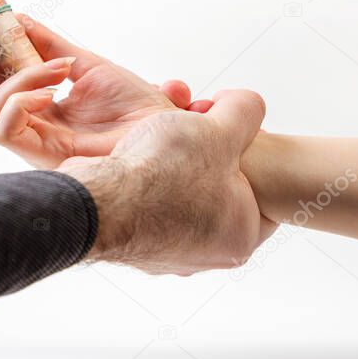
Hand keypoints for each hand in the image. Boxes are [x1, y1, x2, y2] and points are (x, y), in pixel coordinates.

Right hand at [0, 13, 212, 167]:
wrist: (169, 131)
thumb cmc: (136, 108)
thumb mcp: (86, 63)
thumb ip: (48, 44)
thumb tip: (16, 18)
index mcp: (32, 110)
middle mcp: (26, 129)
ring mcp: (32, 145)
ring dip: (15, 77)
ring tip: (59, 65)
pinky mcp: (43, 157)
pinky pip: (5, 130)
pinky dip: (21, 100)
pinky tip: (53, 90)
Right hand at [60, 89, 276, 274]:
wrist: (96, 200)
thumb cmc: (160, 175)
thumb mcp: (220, 129)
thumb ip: (245, 111)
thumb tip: (248, 105)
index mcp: (239, 235)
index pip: (260, 190)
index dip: (245, 150)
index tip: (226, 131)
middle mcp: (205, 253)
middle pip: (217, 191)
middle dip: (205, 154)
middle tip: (191, 129)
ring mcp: (165, 252)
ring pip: (179, 196)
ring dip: (172, 164)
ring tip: (160, 140)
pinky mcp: (131, 242)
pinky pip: (145, 204)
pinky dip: (142, 180)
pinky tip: (136, 159)